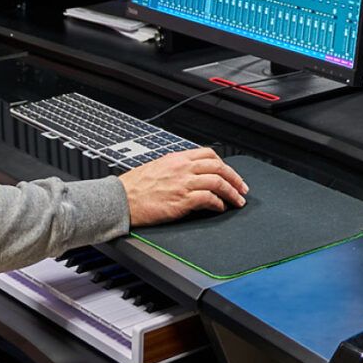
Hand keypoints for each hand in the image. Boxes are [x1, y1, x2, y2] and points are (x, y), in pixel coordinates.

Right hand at [120, 148, 248, 224]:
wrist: (119, 200)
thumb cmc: (133, 187)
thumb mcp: (156, 168)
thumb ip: (175, 168)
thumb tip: (191, 175)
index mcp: (176, 158)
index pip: (208, 154)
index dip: (223, 163)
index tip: (230, 173)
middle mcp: (182, 168)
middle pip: (218, 166)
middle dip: (235, 178)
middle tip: (242, 188)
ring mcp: (183, 183)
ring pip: (218, 182)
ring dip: (232, 192)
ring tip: (238, 200)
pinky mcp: (182, 200)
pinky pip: (209, 199)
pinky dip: (218, 203)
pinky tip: (220, 208)